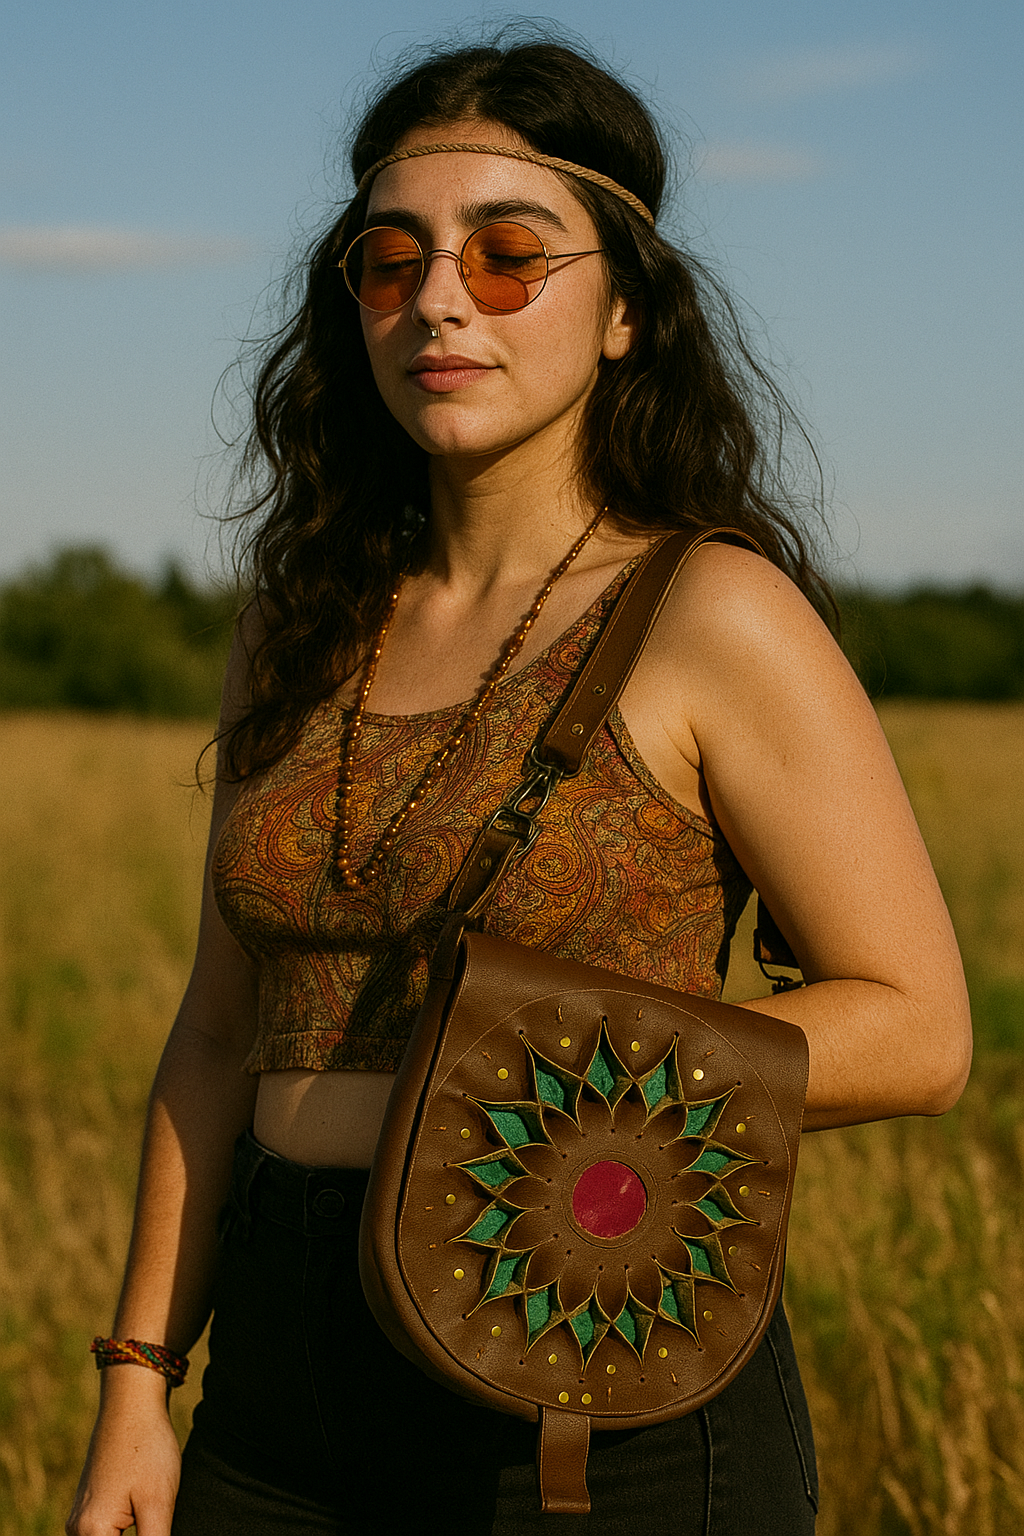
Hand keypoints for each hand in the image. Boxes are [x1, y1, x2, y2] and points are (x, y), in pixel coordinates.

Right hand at [66, 1369, 181, 1535]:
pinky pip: (106, 1535)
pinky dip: (128, 1535)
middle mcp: (77, 1530)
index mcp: (90, 1534)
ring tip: (156, 1521)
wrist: (131, 1403)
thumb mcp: (158, 1504)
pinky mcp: (92, 1507)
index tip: (157, 1530)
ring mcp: (81, 1518)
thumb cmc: (147, 1448)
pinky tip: (150, 1523)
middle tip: (158, 1525)